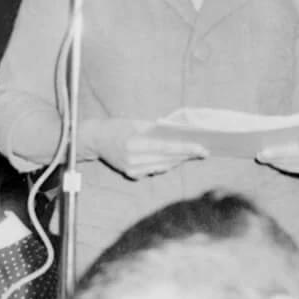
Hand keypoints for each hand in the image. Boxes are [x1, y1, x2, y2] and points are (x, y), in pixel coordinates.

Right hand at [92, 119, 207, 179]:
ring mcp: (132, 170)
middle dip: (187, 155)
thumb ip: (156, 130)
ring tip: (192, 154)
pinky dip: (166, 164)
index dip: (186, 149)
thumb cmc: (117, 127)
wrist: (95, 140)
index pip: (167, 148)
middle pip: (167, 159)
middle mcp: (133, 160)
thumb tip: (179, 134)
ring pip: (163, 167)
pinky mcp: (131, 175)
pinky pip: (154, 171)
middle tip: (203, 152)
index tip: (202, 149)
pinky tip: (176, 159)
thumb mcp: (136, 123)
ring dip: (179, 160)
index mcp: (134, 144)